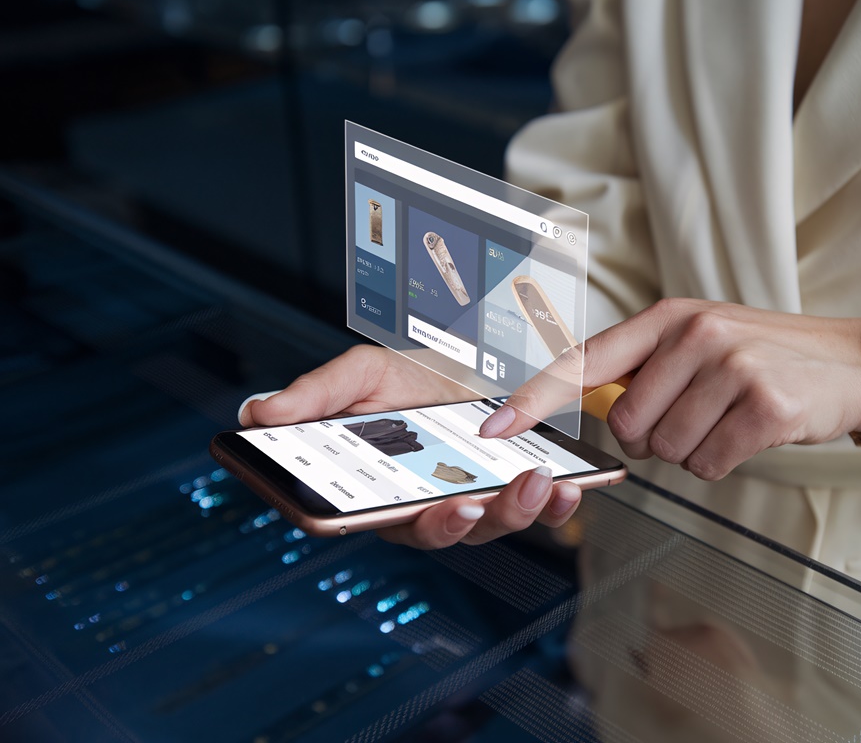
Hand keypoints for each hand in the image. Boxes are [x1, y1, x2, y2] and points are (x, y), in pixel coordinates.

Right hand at [239, 344, 583, 546]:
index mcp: (388, 492)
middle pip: (455, 530)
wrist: (458, 359)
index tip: (440, 510)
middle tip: (495, 495)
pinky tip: (574, 482)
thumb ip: (315, 396)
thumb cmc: (401, 379)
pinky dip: (560, 499)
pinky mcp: (516, 483)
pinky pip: (539, 505)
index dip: (423, 524)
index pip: (398, 523)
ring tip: (541, 480)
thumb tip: (257, 413)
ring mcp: (478, 496)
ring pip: (500, 522)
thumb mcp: (357, 375)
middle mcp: (432, 505)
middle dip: (478, 518)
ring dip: (524, 508)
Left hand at [480, 299, 860, 479]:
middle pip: (627, 425)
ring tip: (729, 419)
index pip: (585, 360)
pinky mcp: (764, 406)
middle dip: (655, 437)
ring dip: (694, 451)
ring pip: (667, 450)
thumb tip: (595, 411)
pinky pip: (708, 464)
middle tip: (698, 415)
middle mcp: (695, 334)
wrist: (851, 364)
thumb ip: (647, 367)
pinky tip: (751, 434)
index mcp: (669, 316)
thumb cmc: (768, 356)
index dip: (534, 398)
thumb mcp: (704, 340)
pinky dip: (723, 462)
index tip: (494, 429)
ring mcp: (731, 367)